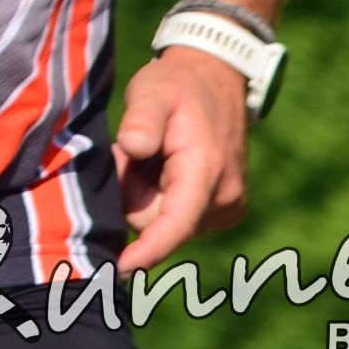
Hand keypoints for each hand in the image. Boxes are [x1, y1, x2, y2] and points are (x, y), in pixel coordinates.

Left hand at [114, 46, 250, 270]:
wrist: (215, 79)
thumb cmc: (177, 85)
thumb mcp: (151, 91)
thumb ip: (142, 118)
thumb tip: (133, 147)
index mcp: (207, 173)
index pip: (174, 225)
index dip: (147, 250)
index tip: (121, 269)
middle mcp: (225, 199)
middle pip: (156, 221)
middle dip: (134, 192)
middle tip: (135, 150)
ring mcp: (227, 207)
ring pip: (164, 220)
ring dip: (147, 191)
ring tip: (154, 153)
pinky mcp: (223, 209)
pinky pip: (175, 215)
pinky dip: (160, 194)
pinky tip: (164, 164)